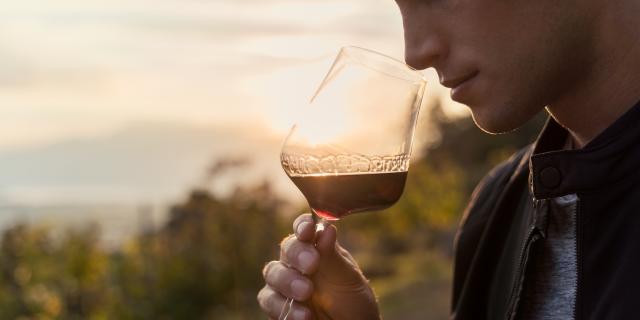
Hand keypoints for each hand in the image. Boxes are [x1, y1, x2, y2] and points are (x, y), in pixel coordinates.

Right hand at [258, 213, 380, 319]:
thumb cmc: (354, 303)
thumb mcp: (348, 279)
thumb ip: (333, 256)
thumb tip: (327, 228)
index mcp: (318, 250)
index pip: (304, 230)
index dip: (302, 226)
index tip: (308, 230)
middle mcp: (298, 264)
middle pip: (286, 249)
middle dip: (297, 254)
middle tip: (312, 264)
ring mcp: (285, 285)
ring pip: (272, 273)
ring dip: (287, 281)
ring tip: (306, 292)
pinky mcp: (277, 307)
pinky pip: (269, 301)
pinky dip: (284, 307)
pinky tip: (304, 315)